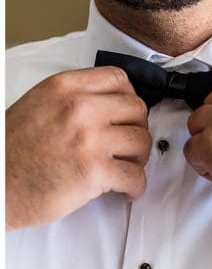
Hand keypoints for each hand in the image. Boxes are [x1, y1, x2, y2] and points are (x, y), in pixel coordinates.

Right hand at [6, 67, 149, 229]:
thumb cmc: (10, 153)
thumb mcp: (38, 106)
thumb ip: (74, 99)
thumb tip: (110, 106)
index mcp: (64, 88)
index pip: (118, 79)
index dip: (129, 97)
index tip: (128, 113)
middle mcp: (79, 108)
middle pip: (136, 109)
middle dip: (138, 128)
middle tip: (129, 144)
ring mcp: (88, 139)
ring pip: (141, 141)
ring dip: (139, 158)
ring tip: (127, 167)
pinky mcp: (93, 171)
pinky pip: (135, 175)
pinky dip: (136, 186)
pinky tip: (127, 189)